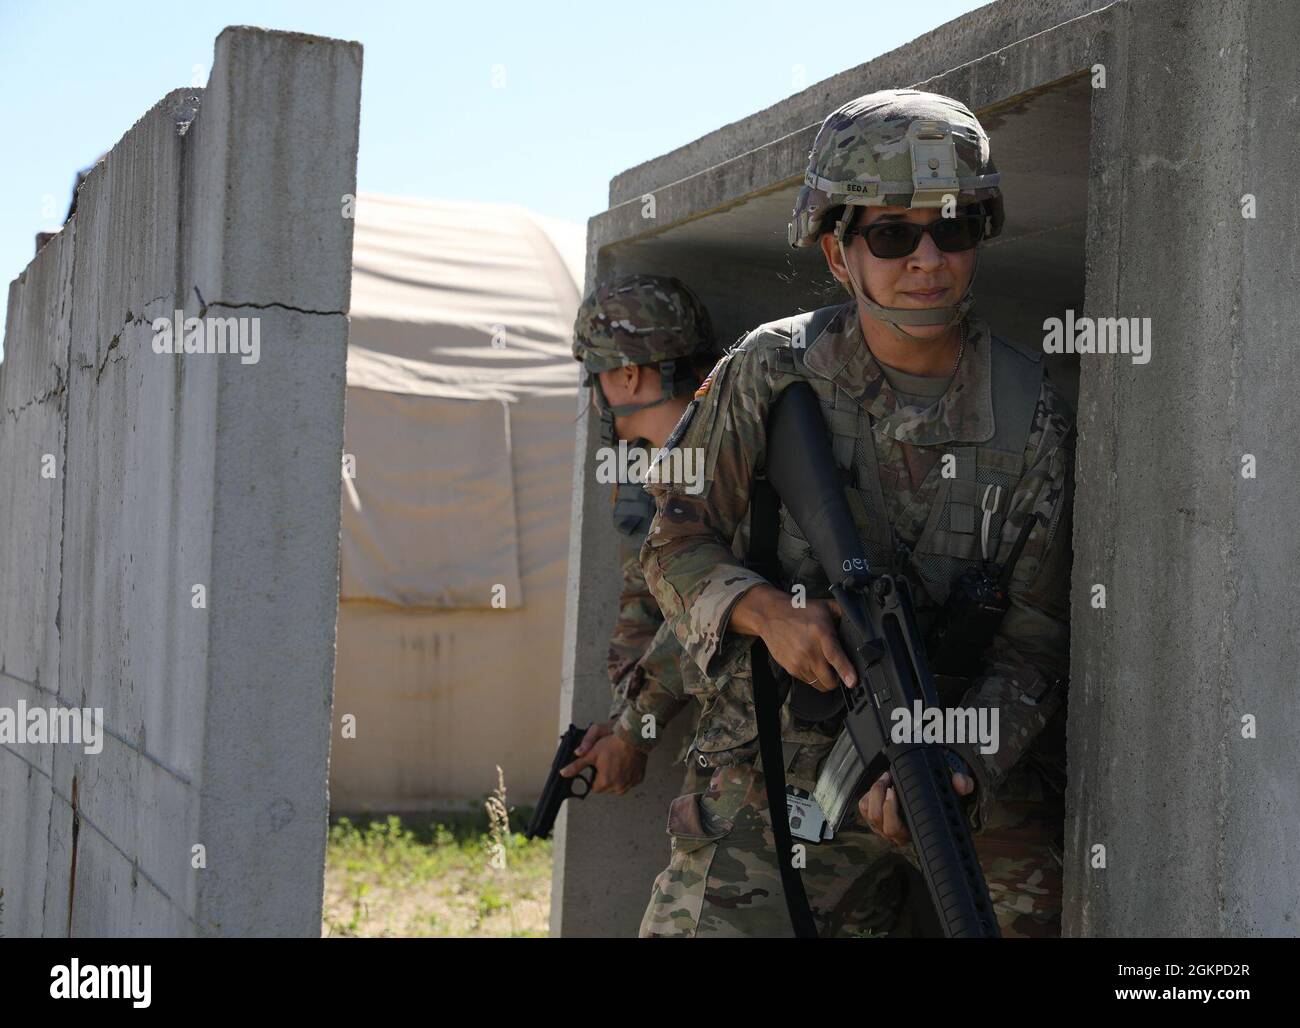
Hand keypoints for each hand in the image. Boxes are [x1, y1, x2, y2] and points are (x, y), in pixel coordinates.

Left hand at [560, 721, 646, 794]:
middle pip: (606, 787)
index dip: (594, 777)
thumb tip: (563, 773)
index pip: (594, 787)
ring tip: (616, 762)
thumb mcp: (591, 754)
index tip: (598, 767)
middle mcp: (619, 787)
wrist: (633, 737)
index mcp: (606, 783)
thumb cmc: (612, 744)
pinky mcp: (638, 779)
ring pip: (618, 786)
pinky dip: (627, 775)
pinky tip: (625, 763)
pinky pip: (630, 781)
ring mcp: (630, 784)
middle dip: (605, 778)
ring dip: (616, 778)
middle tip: (607, 762)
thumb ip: (576, 766)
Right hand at [729, 584, 855, 691]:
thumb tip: (860, 621)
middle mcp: (809, 650)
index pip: (835, 656)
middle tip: (840, 672)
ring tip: (824, 666)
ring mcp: (798, 661)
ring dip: (825, 679)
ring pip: (819, 684)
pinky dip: (813, 677)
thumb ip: (843, 613)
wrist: (770, 615)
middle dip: (838, 679)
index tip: (852, 681)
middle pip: (829, 679)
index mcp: (820, 633)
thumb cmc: (798, 611)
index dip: (846, 671)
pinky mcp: (790, 668)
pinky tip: (812, 664)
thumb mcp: (824, 606)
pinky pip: (808, 682)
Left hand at [857, 769, 975, 846]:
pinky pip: (863, 806)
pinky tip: (881, 784)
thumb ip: (962, 786)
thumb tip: (962, 782)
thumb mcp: (953, 795)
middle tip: (889, 779)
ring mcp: (881, 826)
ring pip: (868, 811)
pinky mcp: (873, 818)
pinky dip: (868, 793)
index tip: (893, 791)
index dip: (889, 810)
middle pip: (876, 817)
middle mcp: (894, 833)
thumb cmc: (940, 804)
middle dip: (878, 795)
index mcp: (911, 832)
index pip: (893, 828)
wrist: (930, 805)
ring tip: (886, 778)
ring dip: (873, 792)